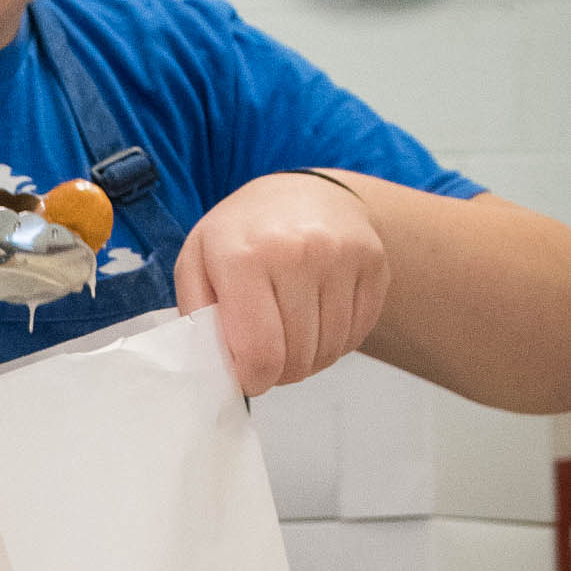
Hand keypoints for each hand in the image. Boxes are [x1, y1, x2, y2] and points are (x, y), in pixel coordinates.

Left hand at [174, 172, 389, 394]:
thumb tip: (217, 366)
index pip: (260, 351)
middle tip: (268, 361)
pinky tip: (316, 326)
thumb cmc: (243, 234)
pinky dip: (336, 344)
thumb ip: (197, 315)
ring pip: (330, 351)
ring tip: (290, 343)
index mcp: (245, 256)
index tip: (248, 378)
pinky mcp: (374, 264)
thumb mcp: (197, 261)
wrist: (302, 190)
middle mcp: (299, 253)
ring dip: (309, 361)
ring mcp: (342, 257)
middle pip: (298, 357)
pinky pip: (358, 334)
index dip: (254, 379)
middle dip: (280, 374)